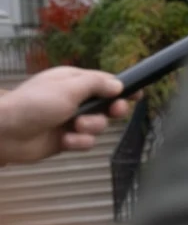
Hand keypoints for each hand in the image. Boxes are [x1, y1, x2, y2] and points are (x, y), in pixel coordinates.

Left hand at [0, 67, 135, 165]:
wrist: (4, 133)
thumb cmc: (31, 105)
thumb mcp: (69, 88)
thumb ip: (97, 84)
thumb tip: (118, 84)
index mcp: (74, 81)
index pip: (105, 83)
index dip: (122, 89)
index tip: (137, 94)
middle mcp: (74, 100)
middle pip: (107, 105)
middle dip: (111, 111)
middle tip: (113, 112)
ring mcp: (70, 120)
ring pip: (98, 126)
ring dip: (91, 129)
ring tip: (75, 128)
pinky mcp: (66, 139)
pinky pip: (86, 142)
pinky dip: (78, 143)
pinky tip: (65, 141)